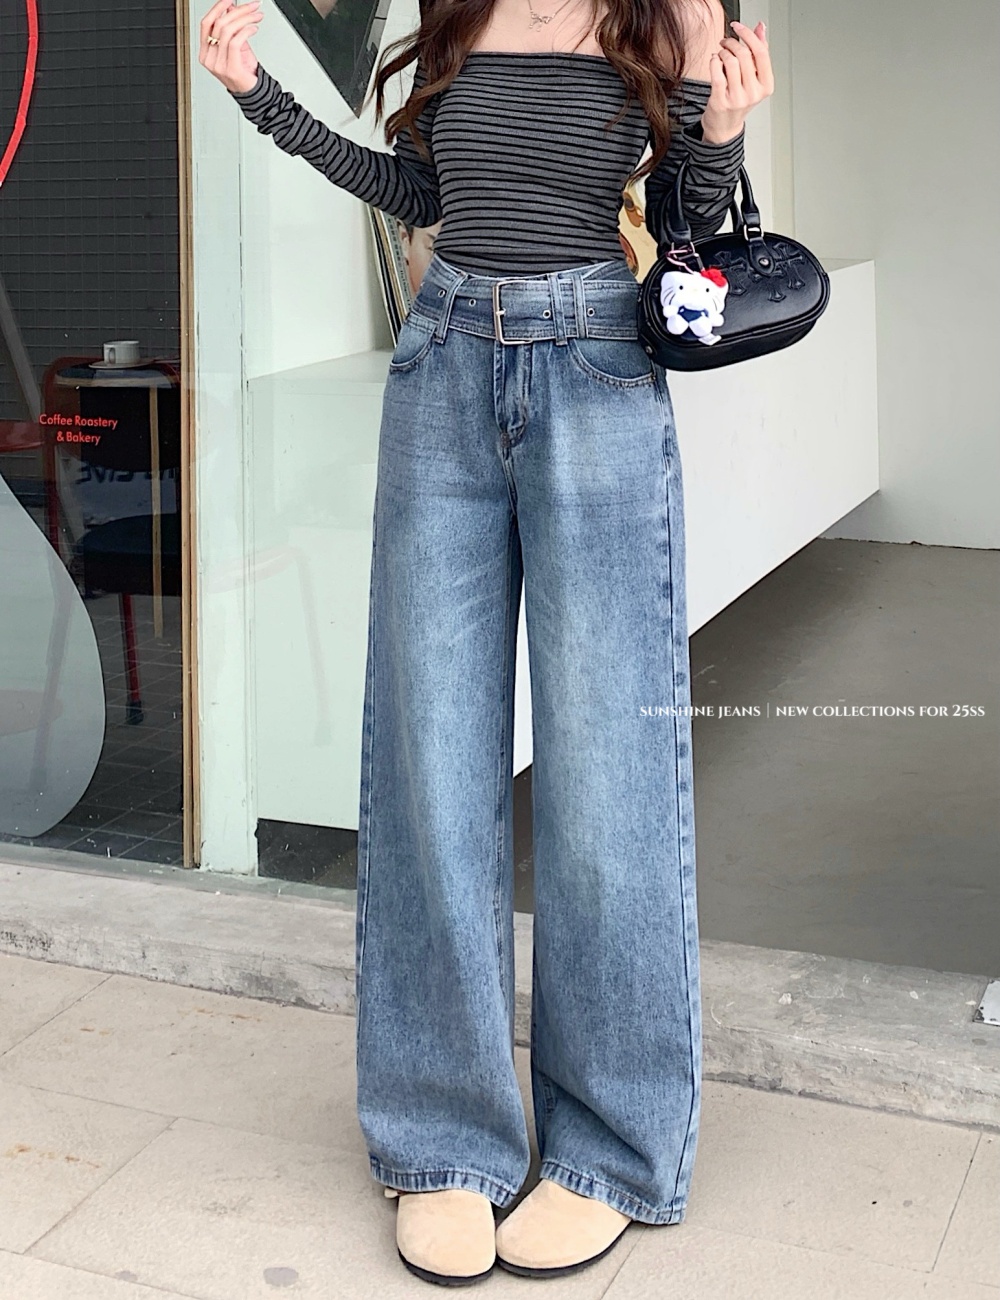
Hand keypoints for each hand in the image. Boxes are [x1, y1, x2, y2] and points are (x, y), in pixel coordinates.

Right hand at [199, 0, 262, 93]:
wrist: (253, 93)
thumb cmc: (244, 71)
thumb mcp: (236, 46)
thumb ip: (231, 28)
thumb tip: (230, 8)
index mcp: (206, 52)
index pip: (206, 23)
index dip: (217, 8)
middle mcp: (209, 58)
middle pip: (219, 24)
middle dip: (238, 11)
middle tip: (252, 6)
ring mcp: (218, 65)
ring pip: (227, 31)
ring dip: (245, 19)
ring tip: (257, 16)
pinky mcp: (231, 69)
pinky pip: (235, 42)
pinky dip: (246, 31)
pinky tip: (254, 28)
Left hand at [701, 20, 773, 143]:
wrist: (724, 127)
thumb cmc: (739, 99)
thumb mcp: (754, 78)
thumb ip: (758, 52)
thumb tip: (761, 27)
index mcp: (766, 85)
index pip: (761, 52)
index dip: (748, 35)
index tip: (738, 26)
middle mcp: (754, 93)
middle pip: (744, 55)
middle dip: (732, 43)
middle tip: (725, 42)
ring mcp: (737, 99)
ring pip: (730, 61)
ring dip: (722, 52)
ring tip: (720, 53)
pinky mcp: (720, 101)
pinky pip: (717, 72)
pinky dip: (714, 61)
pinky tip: (714, 60)